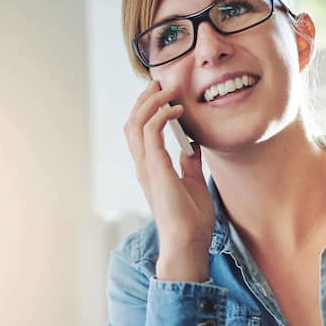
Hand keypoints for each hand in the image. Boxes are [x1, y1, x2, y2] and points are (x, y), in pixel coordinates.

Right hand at [123, 81, 214, 280]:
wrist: (188, 242)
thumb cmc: (191, 220)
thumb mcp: (193, 183)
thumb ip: (189, 164)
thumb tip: (193, 146)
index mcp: (150, 169)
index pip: (139, 131)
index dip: (147, 109)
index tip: (164, 94)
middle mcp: (144, 166)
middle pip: (132, 122)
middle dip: (144, 99)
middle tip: (160, 83)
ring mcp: (147, 167)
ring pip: (136, 123)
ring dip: (151, 102)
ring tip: (168, 90)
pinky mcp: (156, 169)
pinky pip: (151, 132)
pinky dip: (161, 115)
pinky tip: (177, 110)